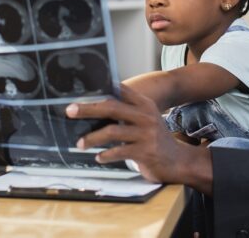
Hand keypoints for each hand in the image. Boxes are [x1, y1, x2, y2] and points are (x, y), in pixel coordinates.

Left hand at [66, 84, 213, 194]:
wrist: (178, 161)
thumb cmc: (155, 139)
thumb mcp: (145, 119)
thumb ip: (128, 111)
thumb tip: (96, 106)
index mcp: (144, 104)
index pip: (121, 90)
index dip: (101, 87)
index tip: (82, 88)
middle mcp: (146, 116)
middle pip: (111, 107)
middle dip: (88, 108)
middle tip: (70, 111)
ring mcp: (146, 134)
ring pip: (112, 131)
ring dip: (92, 138)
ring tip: (80, 143)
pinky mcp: (146, 152)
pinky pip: (119, 152)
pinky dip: (106, 155)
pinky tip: (99, 157)